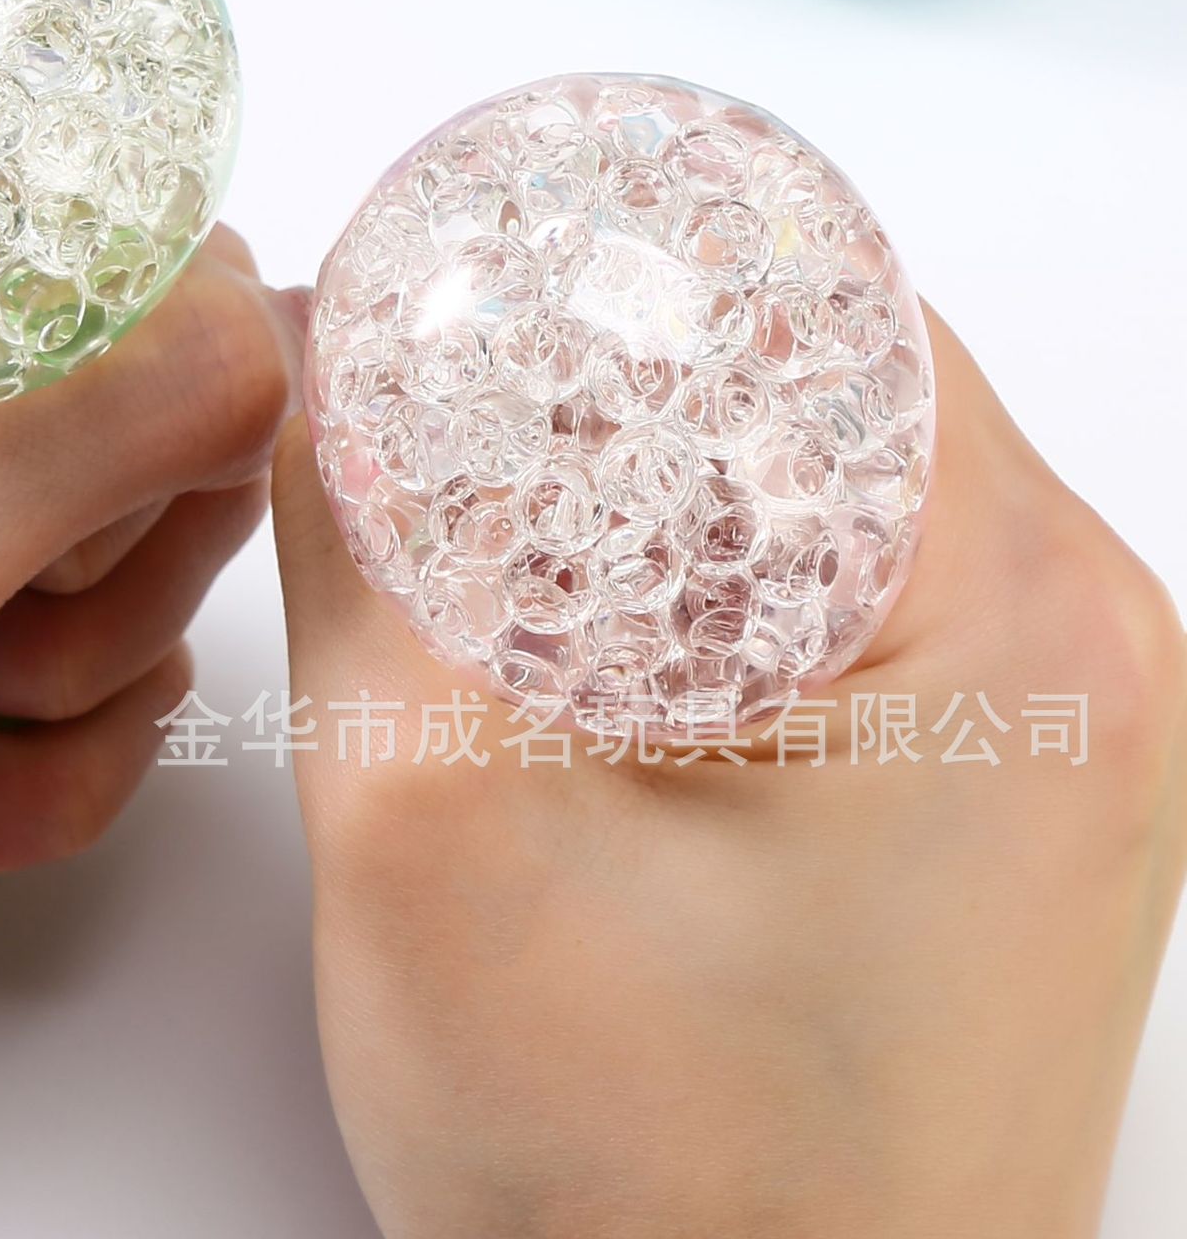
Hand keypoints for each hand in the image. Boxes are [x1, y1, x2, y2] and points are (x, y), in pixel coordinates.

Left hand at [0, 110, 301, 1163]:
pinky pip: (85, 652)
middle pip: (145, 360)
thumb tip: (271, 354)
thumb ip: (131, 399)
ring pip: (138, 524)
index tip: (78, 455)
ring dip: (84, 665)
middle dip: (121, 536)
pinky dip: (42, 751)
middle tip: (10, 612)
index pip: (91, 162)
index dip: (143, 317)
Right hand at [274, 310, 1186, 1238]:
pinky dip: (718, 574)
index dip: (619, 258)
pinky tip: (602, 642)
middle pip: (825, 381)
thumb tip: (317, 358)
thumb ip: (356, 550)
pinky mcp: (1009, 790)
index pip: (813, 293)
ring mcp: (1066, 727)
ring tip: (509, 537)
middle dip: (618, 380)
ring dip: (664, 482)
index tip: (478, 265)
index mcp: (1011, 618)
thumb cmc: (653, 1199)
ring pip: (830, 483)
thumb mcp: (429, 825)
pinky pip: (855, 593)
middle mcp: (1085, 648)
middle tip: (457, 415)